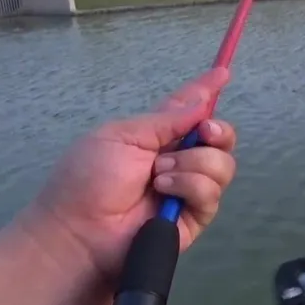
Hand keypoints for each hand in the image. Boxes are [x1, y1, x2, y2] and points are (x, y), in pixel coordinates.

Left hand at [29, 68, 237, 282]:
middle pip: (219, 138)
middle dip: (218, 130)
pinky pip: (212, 193)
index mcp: (156, 136)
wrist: (80, 231)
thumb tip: (201, 104)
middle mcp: (178, 160)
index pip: (188, 110)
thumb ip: (165, 120)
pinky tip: (164, 191)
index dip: (206, 91)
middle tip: (204, 132)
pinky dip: (191, 186)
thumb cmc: (88, 179)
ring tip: (159, 175)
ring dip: (193, 164)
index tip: (223, 73)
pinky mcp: (195, 217)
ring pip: (222, 164)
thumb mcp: (121, 136)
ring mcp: (189, 189)